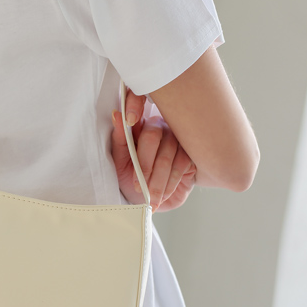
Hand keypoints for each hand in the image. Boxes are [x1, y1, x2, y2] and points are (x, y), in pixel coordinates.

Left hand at [111, 89, 196, 211]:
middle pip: (152, 135)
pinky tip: (163, 194)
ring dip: (157, 181)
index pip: (137, 109)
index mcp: (140, 124)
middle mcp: (160, 127)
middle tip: (139, 187)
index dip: (134, 105)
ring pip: (166, 155)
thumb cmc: (131, 178)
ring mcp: (177, 139)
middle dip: (144, 166)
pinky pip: (181, 165)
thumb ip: (119, 139)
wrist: (149, 201)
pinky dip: (170, 183)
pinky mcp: (190, 154)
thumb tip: (116, 115)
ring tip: (150, 197)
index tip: (129, 120)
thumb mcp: (120, 161)